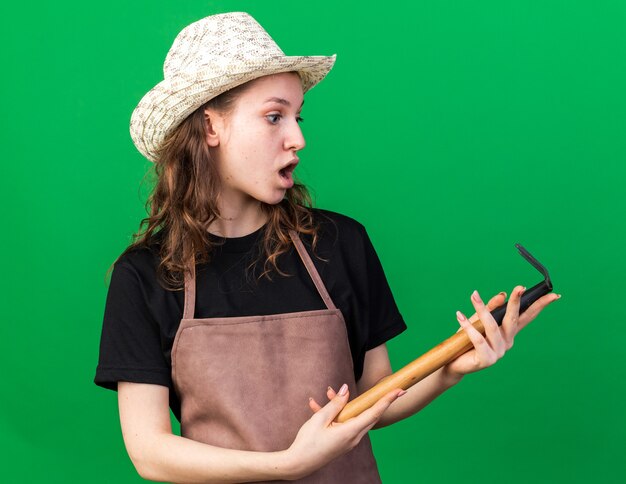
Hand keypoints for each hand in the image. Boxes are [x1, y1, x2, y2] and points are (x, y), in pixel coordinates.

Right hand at [285, 383, 403, 479]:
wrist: (298, 463)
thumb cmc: (308, 442)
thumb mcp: (320, 418)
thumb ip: (335, 403)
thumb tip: (346, 389)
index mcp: (350, 431)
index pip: (374, 412)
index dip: (387, 400)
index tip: (399, 391)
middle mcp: (354, 438)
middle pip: (370, 415)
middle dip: (374, 400)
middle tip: (387, 388)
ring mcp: (349, 441)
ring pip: (355, 417)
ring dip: (346, 405)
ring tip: (326, 392)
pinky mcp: (343, 442)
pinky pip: (345, 423)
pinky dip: (338, 414)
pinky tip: (318, 406)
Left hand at [444, 286, 559, 378]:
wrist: (454, 362)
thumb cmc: (466, 340)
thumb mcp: (478, 320)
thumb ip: (490, 308)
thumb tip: (503, 294)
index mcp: (508, 332)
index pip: (526, 316)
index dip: (539, 306)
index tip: (552, 295)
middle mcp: (507, 341)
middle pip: (513, 320)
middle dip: (516, 303)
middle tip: (520, 288)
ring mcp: (498, 352)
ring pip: (492, 327)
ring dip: (482, 310)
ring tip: (474, 296)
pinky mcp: (487, 359)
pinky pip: (478, 339)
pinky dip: (468, 327)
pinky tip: (460, 315)